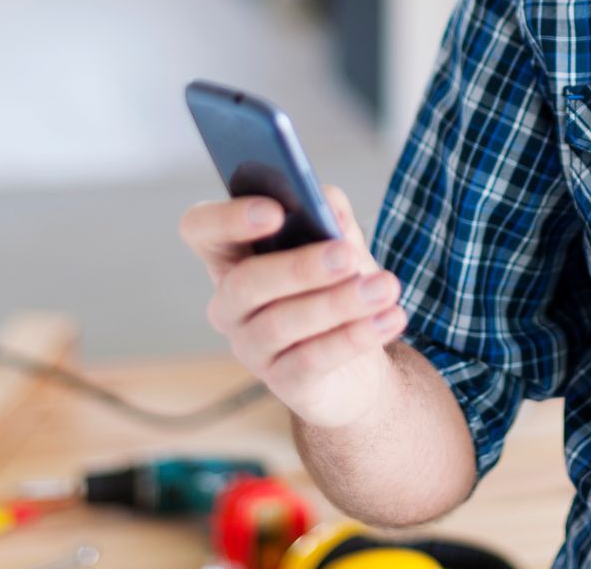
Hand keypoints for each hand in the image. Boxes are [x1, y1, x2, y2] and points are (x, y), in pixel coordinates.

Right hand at [180, 183, 408, 428]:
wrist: (358, 365)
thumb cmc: (336, 287)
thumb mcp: (338, 243)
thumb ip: (330, 215)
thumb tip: (330, 206)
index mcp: (232, 256)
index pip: (200, 229)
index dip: (228, 218)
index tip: (275, 211)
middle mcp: (230, 303)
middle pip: (245, 282)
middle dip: (298, 267)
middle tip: (347, 255)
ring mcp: (251, 348)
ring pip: (282, 323)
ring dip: (338, 302)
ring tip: (386, 287)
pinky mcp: (283, 383)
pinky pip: (311, 360)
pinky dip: (354, 337)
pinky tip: (390, 318)